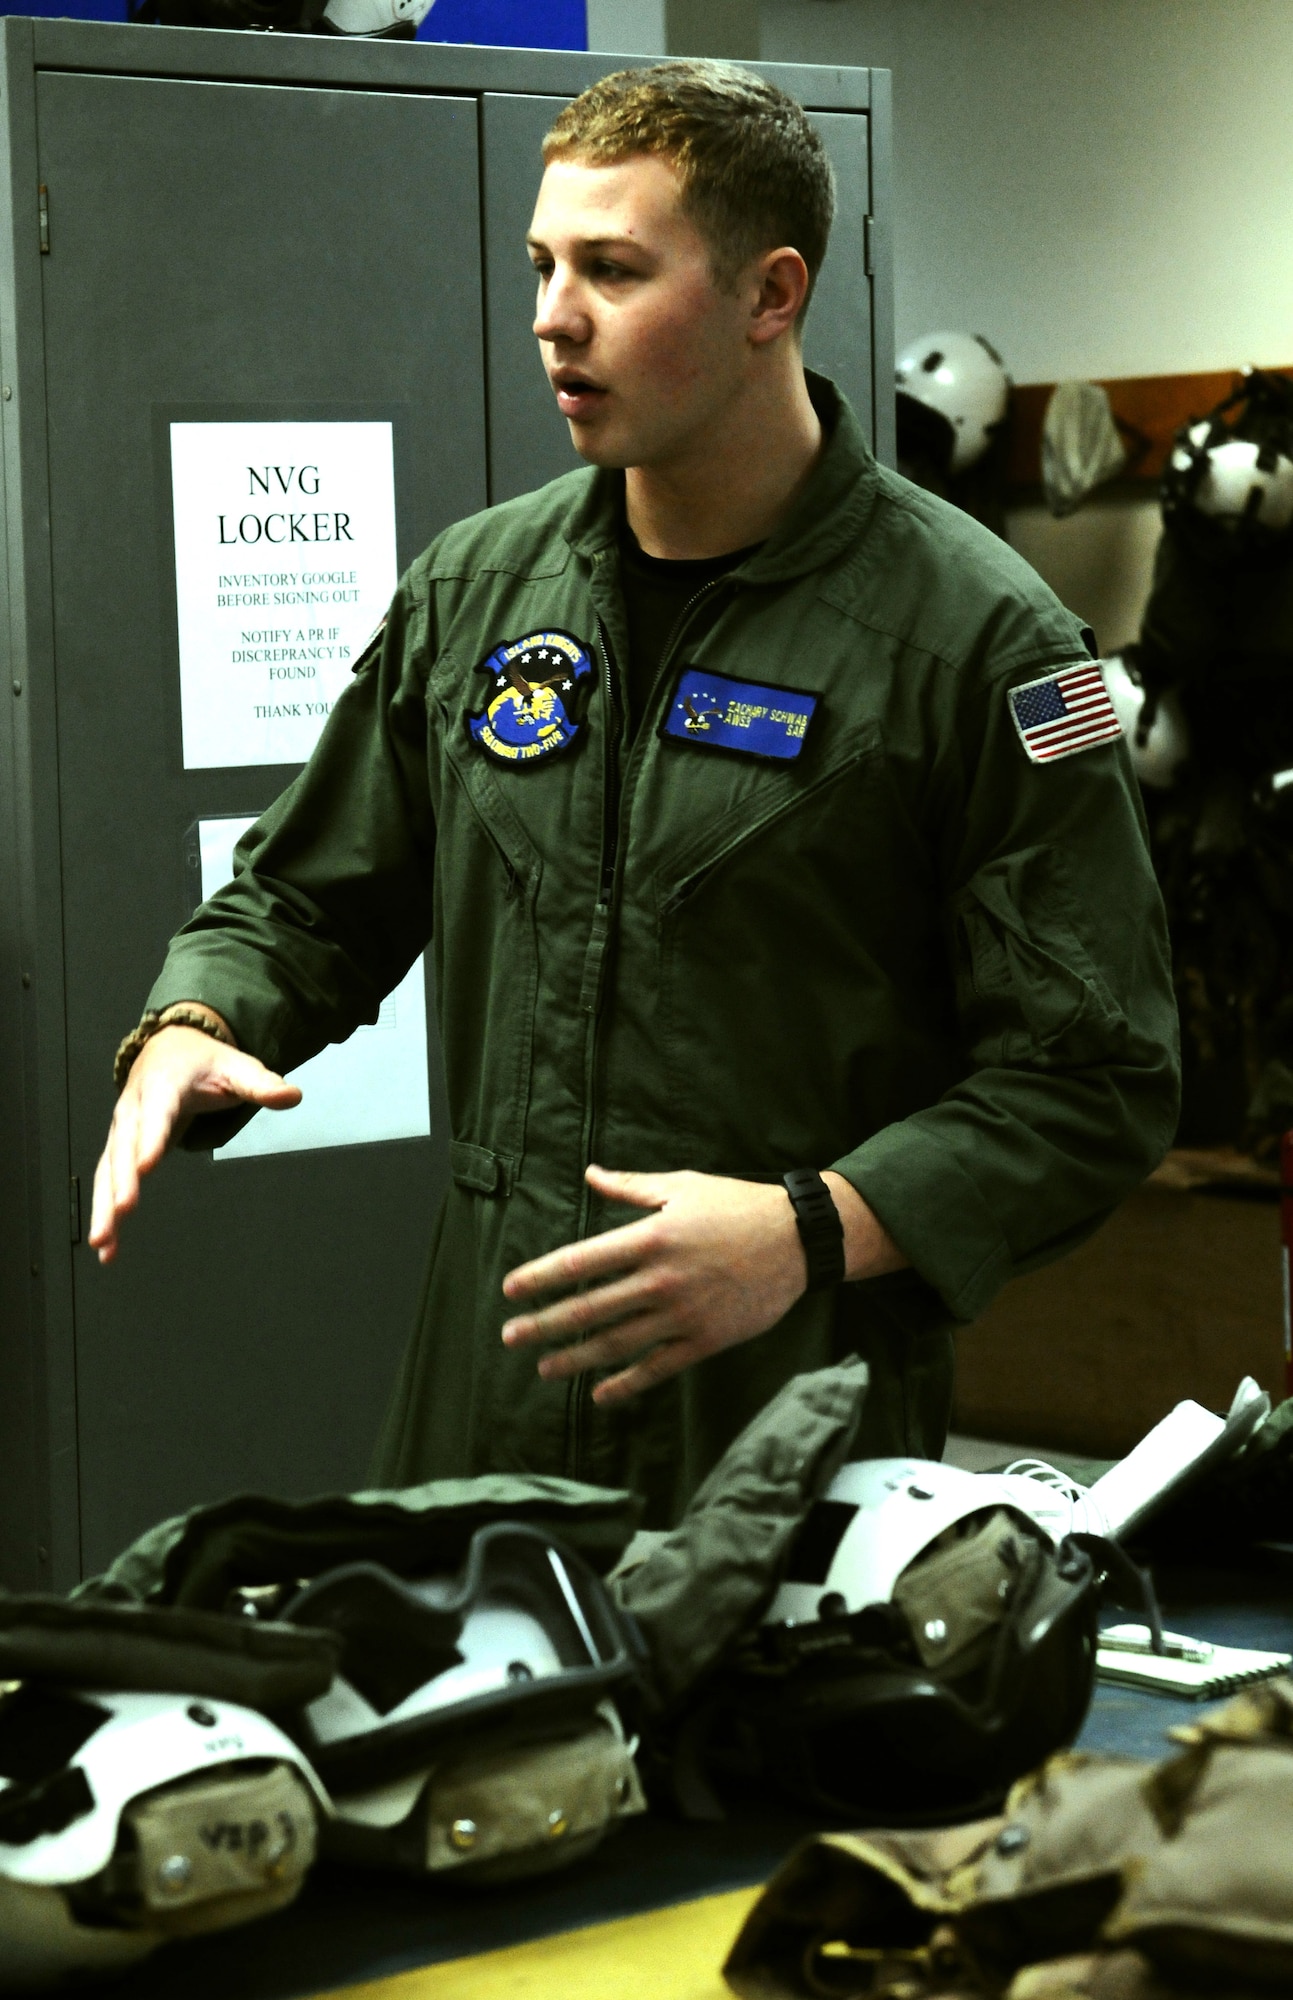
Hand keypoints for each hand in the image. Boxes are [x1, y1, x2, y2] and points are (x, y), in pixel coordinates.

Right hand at [88, 1024, 300, 1263]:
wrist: (169, 1049)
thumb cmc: (204, 1062)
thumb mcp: (237, 1067)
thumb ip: (262, 1085)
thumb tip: (292, 1095)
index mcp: (163, 1087)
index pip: (157, 1115)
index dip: (151, 1139)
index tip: (146, 1166)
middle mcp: (134, 1109)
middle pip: (124, 1147)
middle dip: (122, 1181)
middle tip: (123, 1210)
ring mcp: (123, 1131)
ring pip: (108, 1171)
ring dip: (104, 1207)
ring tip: (103, 1242)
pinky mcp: (120, 1149)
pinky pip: (108, 1182)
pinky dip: (105, 1214)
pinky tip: (107, 1247)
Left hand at [500, 1163, 904, 1404]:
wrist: (798, 1240)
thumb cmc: (737, 1206)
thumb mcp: (683, 1186)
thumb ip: (631, 1186)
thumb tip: (590, 1174)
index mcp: (650, 1237)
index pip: (580, 1261)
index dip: (540, 1278)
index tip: (511, 1290)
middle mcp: (661, 1279)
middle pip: (590, 1308)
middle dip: (544, 1324)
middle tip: (510, 1337)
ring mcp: (683, 1313)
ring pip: (617, 1343)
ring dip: (576, 1358)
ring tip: (545, 1368)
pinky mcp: (706, 1340)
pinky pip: (658, 1367)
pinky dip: (627, 1384)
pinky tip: (601, 1394)